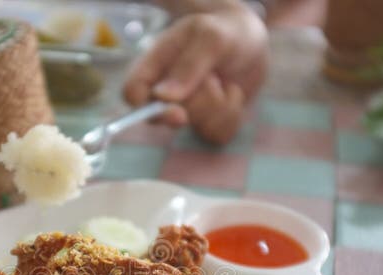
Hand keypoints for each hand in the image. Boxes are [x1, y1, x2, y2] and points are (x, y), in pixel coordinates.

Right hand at [124, 5, 267, 143]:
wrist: (250, 41)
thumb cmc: (223, 32)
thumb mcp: (210, 38)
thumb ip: (188, 65)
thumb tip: (162, 97)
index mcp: (154, 67)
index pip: (132, 94)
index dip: (145, 109)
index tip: (178, 113)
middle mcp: (165, 94)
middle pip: (171, 117)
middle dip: (201, 100)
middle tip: (214, 77)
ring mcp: (187, 112)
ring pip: (198, 127)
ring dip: (221, 105)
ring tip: (225, 81)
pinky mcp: (207, 124)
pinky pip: (218, 134)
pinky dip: (234, 115)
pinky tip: (233, 94)